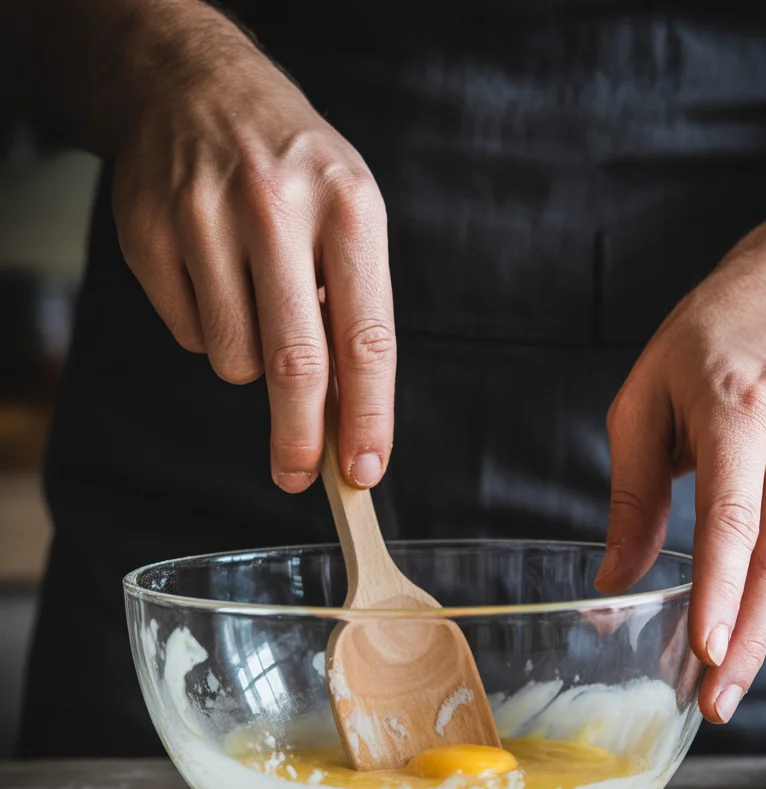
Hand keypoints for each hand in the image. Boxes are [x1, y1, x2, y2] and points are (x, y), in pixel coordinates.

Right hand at [111, 17, 393, 491]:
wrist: (193, 86)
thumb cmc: (292, 170)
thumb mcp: (348, 216)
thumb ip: (353, 310)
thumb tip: (348, 418)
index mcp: (347, 205)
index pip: (366, 336)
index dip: (368, 415)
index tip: (364, 468)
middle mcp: (275, 207)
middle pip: (294, 363)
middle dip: (299, 439)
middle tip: (299, 476)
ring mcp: (203, 219)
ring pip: (234, 359)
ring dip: (250, 362)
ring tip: (254, 302)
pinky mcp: (149, 236)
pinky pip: (188, 336)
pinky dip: (206, 330)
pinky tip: (212, 278)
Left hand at [595, 241, 765, 723]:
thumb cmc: (706, 347)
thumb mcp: (642, 404)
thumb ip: (631, 496)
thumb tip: (613, 583)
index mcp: (740, 410)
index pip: (732, 518)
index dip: (719, 592)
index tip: (706, 653)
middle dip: (743, 645)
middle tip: (713, 705)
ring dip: (756, 629)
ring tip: (717, 677)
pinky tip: (746, 610)